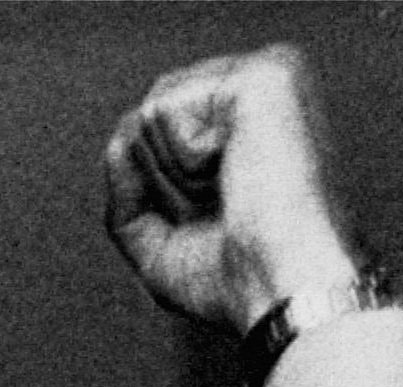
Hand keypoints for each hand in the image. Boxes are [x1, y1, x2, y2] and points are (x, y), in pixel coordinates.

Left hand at [105, 46, 353, 334]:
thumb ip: (127, 193)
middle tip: (226, 213)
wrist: (284, 296)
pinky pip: (163, 111)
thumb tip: (117, 142)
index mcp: (250, 128)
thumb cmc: (243, 285)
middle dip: (166, 186)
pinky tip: (238, 175)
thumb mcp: (160, 250)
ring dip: (176, 178)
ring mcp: (263, 77)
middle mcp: (261, 95)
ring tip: (235, 194)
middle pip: (149, 121)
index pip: (161, 134)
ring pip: (151, 115)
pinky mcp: (258, 75)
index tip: (221, 228)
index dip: (167, 196)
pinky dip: (186, 163)